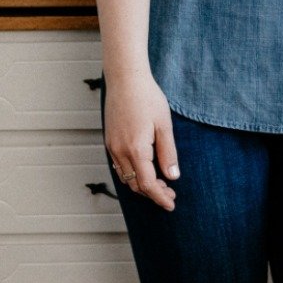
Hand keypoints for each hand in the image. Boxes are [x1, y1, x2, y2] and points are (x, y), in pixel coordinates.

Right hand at [103, 72, 178, 210]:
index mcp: (136, 150)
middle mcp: (120, 152)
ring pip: (126, 177)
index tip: (171, 204)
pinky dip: (132, 174)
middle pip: (135, 185)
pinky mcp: (110, 140)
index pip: (148, 185)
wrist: (125, 78)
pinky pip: (120, 166)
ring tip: (161, 182)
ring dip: (142, 184)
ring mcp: (112, 147)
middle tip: (170, 193)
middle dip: (153, 193)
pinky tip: (145, 168)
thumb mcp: (164, 125)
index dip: (160, 197)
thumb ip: (168, 153)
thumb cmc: (147, 97)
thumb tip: (173, 177)